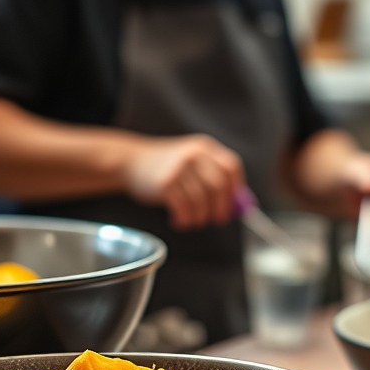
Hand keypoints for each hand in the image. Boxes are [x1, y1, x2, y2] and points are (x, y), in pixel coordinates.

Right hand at [124, 134, 243, 228]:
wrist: (131, 162)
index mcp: (204, 147)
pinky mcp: (165, 183)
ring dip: (199, 218)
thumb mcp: (191, 161)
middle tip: (216, 220)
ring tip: (191, 221)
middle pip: (218, 186)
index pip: (231, 167)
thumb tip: (238, 205)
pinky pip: (184, 208)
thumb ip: (213, 177)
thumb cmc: (167, 167)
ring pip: (201, 201)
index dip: (235, 189)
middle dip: (220, 208)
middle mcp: (194, 154)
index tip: (232, 204)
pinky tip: (178, 220)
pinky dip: (184, 220)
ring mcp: (179, 168)